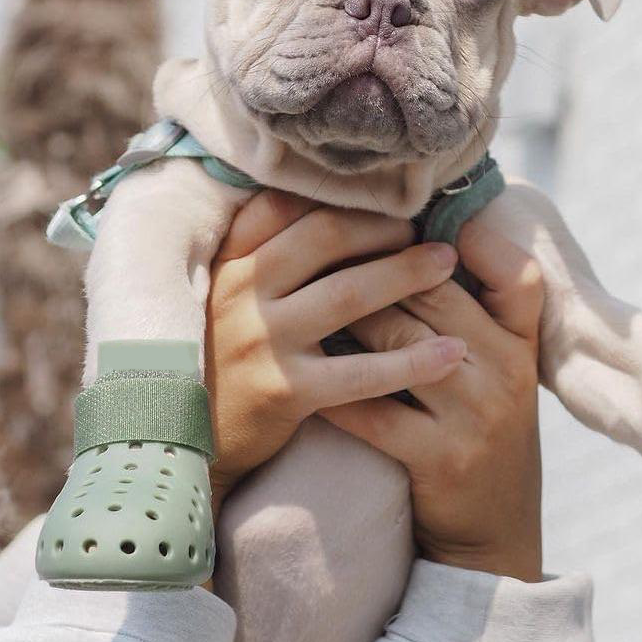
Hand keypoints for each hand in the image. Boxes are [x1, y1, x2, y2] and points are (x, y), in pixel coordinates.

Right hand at [205, 190, 466, 512]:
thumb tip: (327, 203)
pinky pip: (361, 372)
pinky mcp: (285, 391)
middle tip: (426, 231)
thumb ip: (261, 249)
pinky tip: (452, 352)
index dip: (340, 199)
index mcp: (228, 261)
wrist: (189, 442)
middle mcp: (240, 292)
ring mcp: (262, 341)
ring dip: (406, 274)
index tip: (383, 201)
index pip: (285, 205)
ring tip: (447, 266)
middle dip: (383, 229)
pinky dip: (412, 361)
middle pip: (326, 238)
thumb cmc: (221, 357)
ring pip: (348, 295)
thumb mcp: (224, 294)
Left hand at [323, 220, 544, 582]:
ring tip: (305, 295)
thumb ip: (482, 310)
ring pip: (398, 343)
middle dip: (374, 267)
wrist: (497, 531)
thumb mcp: (505, 369)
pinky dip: (334, 388)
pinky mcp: (440, 459)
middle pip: (434, 294)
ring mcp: (475, 416)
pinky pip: (373, 411)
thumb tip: (431, 238)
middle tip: (323, 244)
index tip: (414, 218)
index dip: (471, 239)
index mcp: (523, 343)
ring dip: (345, 317)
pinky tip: (300, 369)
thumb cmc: (486, 429)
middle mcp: (507, 372)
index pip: (512, 272)